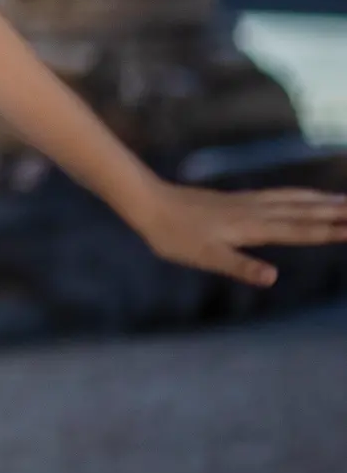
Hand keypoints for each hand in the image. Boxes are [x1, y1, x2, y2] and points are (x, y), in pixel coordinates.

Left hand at [120, 178, 346, 285]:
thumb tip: (272, 278)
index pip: (301, 230)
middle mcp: (256, 211)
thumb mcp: (205, 257)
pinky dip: (299, 195)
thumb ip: (240, 267)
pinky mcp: (238, 200)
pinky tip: (302, 196)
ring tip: (346, 200)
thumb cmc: (174, 235)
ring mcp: (247, 203)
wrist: (147, 203)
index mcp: (253, 227)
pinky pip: (279, 195)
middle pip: (305, 211)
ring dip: (322, 200)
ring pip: (294, 200)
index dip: (331, 231)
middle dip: (337, 212)